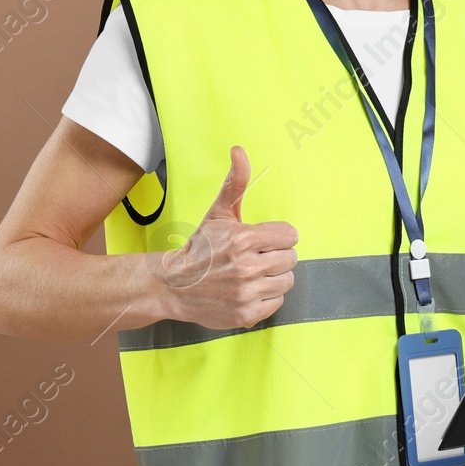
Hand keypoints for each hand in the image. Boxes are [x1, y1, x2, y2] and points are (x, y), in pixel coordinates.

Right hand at [153, 145, 296, 329]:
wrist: (172, 285)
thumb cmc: (200, 248)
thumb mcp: (218, 213)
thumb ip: (235, 183)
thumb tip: (239, 150)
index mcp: (243, 239)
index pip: (290, 236)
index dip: (278, 237)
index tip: (264, 241)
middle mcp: (246, 267)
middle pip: (291, 259)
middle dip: (276, 256)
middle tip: (256, 258)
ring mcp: (246, 293)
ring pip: (287, 281)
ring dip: (274, 278)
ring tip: (253, 275)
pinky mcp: (246, 315)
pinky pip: (277, 303)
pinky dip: (266, 298)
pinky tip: (249, 291)